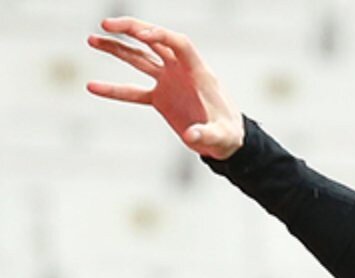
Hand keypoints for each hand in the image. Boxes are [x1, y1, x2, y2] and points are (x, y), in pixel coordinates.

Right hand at [87, 17, 243, 159]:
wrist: (225, 142)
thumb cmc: (228, 135)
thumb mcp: (221, 136)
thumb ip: (206, 134)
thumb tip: (191, 136)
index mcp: (198, 72)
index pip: (179, 43)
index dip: (160, 35)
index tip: (139, 34)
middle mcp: (181, 71)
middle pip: (155, 41)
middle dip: (132, 30)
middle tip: (106, 24)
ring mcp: (169, 82)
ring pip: (140, 58)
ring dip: (117, 48)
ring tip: (92, 39)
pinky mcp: (160, 98)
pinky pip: (133, 91)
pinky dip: (114, 90)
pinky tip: (92, 87)